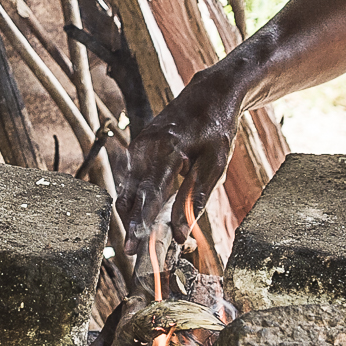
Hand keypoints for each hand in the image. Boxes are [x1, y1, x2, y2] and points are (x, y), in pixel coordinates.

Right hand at [115, 74, 242, 257]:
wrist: (209, 94)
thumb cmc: (216, 130)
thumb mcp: (215, 164)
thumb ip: (196, 197)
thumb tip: (181, 233)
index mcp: (166, 148)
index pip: (150, 192)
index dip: (141, 221)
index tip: (136, 245)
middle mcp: (146, 146)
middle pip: (133, 193)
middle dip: (131, 224)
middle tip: (131, 251)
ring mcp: (139, 144)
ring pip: (128, 186)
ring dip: (130, 213)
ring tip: (133, 240)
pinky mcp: (138, 147)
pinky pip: (132, 178)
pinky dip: (135, 198)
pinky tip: (138, 216)